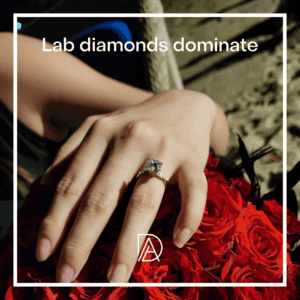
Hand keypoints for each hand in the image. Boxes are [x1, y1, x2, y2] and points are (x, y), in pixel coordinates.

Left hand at [36, 89, 217, 282]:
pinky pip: (193, 191)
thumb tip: (43, 190)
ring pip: (143, 200)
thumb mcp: (100, 128)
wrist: (182, 104)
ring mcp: (164, 148)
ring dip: (129, 243)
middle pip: (102, 197)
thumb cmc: (137, 123)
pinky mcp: (193, 158)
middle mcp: (130, 139)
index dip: (55, 220)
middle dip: (81, 240)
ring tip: (116, 276)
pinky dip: (188, 217)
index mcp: (102, 132)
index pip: (72, 183)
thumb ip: (72, 154)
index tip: (43, 253)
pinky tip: (179, 240)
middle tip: (66, 276)